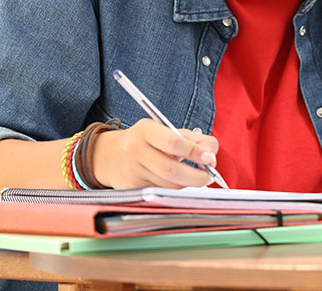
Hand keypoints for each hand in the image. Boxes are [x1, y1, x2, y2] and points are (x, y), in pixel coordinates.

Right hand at [91, 119, 219, 188]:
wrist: (109, 155)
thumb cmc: (146, 141)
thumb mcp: (165, 130)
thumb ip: (192, 139)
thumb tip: (211, 154)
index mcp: (146, 131)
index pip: (173, 142)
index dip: (194, 152)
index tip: (210, 159)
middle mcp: (135, 150)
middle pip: (172, 170)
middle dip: (196, 176)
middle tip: (209, 176)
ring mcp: (132, 171)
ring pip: (168, 185)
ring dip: (187, 183)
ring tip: (194, 177)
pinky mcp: (131, 188)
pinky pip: (160, 192)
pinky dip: (174, 189)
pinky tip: (177, 182)